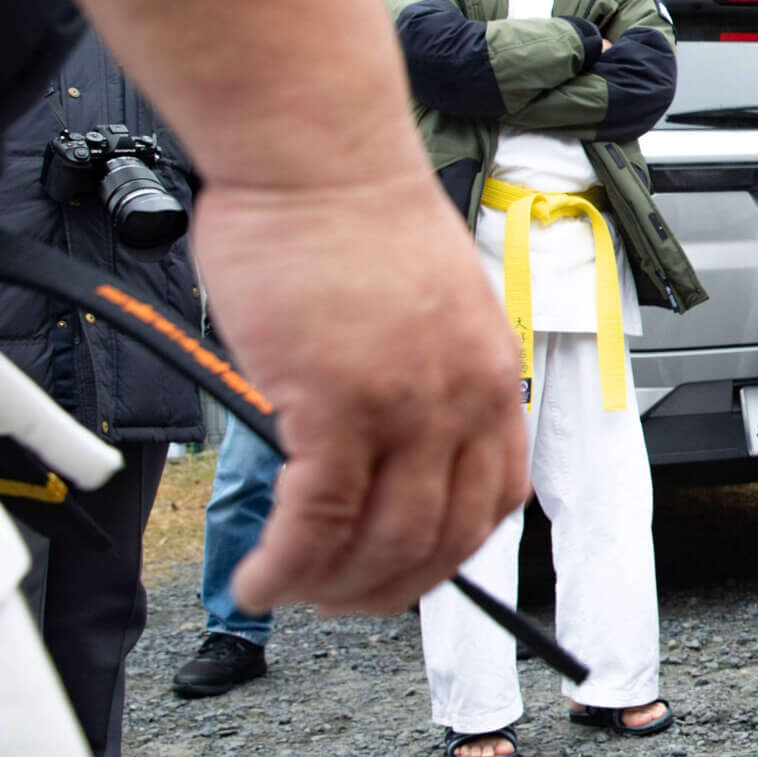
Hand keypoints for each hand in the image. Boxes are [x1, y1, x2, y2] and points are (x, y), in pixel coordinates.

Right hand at [208, 174, 529, 614]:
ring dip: (334, 588)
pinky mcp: (336, 404)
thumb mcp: (427, 310)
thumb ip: (419, 380)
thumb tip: (378, 448)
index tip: (408, 568)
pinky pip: (316, 521)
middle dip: (389, 587)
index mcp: (492, 375)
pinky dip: (287, 566)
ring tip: (291, 592)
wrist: (319, 157)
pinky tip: (260, 577)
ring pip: (383, 542)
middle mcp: (463, 399)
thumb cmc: (355, 216)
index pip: (497, 497)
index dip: (450, 552)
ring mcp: (405, 406)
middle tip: (338, 599)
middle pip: (444, 537)